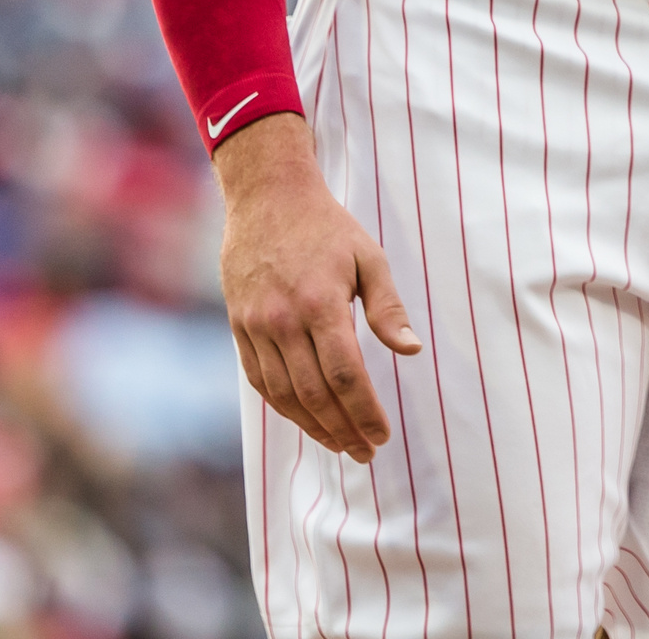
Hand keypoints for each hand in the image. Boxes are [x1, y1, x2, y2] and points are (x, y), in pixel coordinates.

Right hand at [214, 113, 422, 461]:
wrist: (267, 197)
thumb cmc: (327, 227)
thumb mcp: (369, 257)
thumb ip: (388, 308)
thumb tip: (411, 351)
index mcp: (321, 304)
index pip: (346, 376)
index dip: (364, 413)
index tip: (382, 436)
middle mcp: (283, 321)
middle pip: (315, 394)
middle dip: (343, 429)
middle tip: (365, 451)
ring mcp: (256, 326)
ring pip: (284, 394)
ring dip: (313, 426)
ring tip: (340, 444)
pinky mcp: (238, 327)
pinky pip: (258, 380)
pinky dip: (282, 406)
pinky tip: (304, 419)